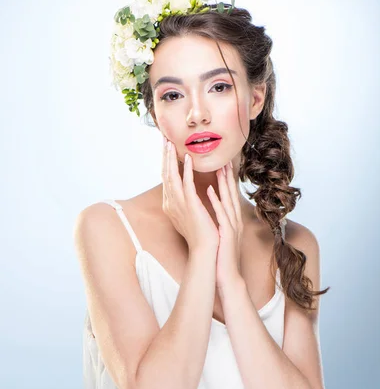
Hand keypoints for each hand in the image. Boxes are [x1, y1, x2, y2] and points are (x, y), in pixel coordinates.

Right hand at [161, 137, 219, 252]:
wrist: (205, 250)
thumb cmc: (202, 234)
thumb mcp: (191, 213)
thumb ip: (188, 200)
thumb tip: (190, 189)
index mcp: (171, 204)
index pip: (166, 178)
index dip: (166, 161)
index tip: (167, 147)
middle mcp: (171, 203)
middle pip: (165, 174)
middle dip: (164, 155)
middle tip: (164, 138)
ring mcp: (178, 204)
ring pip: (171, 176)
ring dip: (171, 158)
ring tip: (171, 143)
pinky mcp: (189, 205)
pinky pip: (185, 184)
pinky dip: (186, 170)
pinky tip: (187, 158)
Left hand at [207, 162, 243, 290]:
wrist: (227, 278)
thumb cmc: (222, 258)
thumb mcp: (222, 237)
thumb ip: (220, 225)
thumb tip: (214, 214)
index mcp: (232, 221)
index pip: (230, 197)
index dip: (227, 181)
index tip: (223, 165)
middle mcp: (234, 221)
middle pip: (231, 194)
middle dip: (228, 176)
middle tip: (223, 158)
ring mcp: (232, 227)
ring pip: (228, 200)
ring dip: (223, 183)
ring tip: (218, 167)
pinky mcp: (226, 234)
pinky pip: (220, 214)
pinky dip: (215, 201)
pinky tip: (209, 190)